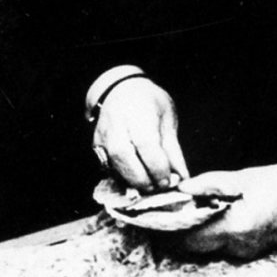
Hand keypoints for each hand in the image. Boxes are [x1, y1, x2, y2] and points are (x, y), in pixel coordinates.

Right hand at [92, 76, 187, 190]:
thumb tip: (181, 177)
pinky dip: (123, 179)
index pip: (145, 143)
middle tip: (159, 186)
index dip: (157, 166)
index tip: (169, 180)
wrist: (119, 89)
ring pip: (112, 165)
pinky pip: (107, 168)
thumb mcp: (167, 117)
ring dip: (132, 182)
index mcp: (138, 111)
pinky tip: (136, 179)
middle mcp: (116, 122)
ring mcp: (102, 135)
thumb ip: (173, 149)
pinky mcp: (96, 146)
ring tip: (149, 185)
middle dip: (143, 178)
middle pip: (124, 156)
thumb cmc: (149, 102)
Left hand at [169, 165, 276, 261]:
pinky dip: (219, 233)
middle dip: (185, 233)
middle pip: (198, 247)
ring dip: (203, 232)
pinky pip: (228, 245)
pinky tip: (221, 216)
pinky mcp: (256, 248)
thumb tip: (182, 188)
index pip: (190, 241)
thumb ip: (208, 184)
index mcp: (234, 228)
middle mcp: (239, 246)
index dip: (172, 234)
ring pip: (213, 246)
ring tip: (200, 211)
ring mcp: (249, 250)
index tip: (160, 223)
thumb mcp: (242, 178)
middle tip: (177, 214)